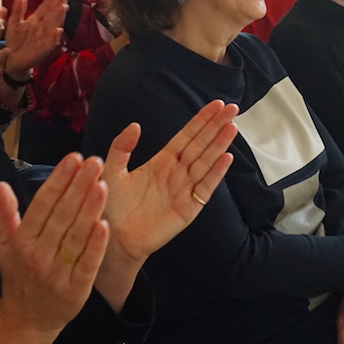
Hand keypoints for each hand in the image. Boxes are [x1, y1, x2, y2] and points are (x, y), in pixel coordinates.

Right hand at [0, 154, 110, 334]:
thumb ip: (6, 215)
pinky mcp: (75, 291)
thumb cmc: (18, 277)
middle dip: (79, 186)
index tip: (73, 158)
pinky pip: (86, 265)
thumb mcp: (5, 247)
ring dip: (89, 210)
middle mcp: (38, 255)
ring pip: (75, 237)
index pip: (42, 204)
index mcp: (22, 241)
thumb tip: (0, 184)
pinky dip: (95, 246)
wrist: (25, 321)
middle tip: (95, 161)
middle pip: (61, 215)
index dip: (58, 180)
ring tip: (102, 184)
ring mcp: (56, 273)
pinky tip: (105, 225)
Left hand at [3, 0, 66, 75]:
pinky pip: (49, 44)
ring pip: (52, 26)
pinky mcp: (41, 50)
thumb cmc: (16, 42)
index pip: (45, 8)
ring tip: (63, 7)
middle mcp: (41, 28)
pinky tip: (58, 31)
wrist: (12, 60)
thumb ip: (18, 11)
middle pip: (51, 15)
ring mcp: (43, 39)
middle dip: (58, 5)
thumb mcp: (14, 23)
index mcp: (35, 21)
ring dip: (58, 18)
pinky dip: (54, 38)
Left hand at [99, 101, 238, 263]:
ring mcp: (185, 190)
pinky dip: (216, 174)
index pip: (187, 136)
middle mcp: (177, 172)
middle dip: (216, 126)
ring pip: (206, 162)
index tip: (216, 104)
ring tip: (232, 127)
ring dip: (219, 145)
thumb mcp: (112, 170)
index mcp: (162, 161)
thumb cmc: (110, 205)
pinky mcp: (189, 208)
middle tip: (232, 108)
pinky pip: (205, 187)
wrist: (114, 238)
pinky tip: (226, 158)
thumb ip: (121, 147)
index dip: (201, 120)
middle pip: (201, 145)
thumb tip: (135, 125)